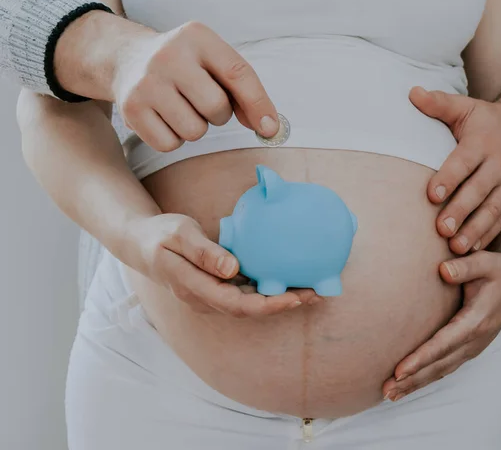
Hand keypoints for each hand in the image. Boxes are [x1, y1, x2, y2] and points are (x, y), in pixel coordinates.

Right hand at [111, 20, 279, 150]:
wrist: (127, 59)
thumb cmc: (185, 66)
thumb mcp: (213, 62)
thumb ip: (243, 91)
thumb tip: (268, 128)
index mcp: (197, 37)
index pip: (238, 73)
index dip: (259, 104)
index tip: (270, 129)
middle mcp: (168, 55)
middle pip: (216, 108)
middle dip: (218, 115)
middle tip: (202, 102)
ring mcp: (146, 82)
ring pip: (194, 131)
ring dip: (195, 128)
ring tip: (181, 107)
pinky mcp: (130, 109)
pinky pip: (170, 144)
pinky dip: (173, 139)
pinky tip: (164, 118)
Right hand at [124, 213, 322, 316]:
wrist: (140, 244)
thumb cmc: (159, 235)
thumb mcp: (178, 234)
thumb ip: (203, 251)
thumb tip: (232, 269)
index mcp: (195, 288)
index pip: (238, 305)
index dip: (269, 305)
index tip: (296, 298)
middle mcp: (205, 299)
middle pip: (250, 309)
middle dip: (284, 304)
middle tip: (317, 292)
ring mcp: (209, 296)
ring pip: (250, 304)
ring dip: (279, 298)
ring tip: (310, 287)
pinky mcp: (215, 288)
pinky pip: (245, 294)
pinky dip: (266, 289)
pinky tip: (284, 279)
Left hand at [382, 248, 500, 401]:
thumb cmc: (499, 268)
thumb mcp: (486, 262)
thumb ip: (465, 267)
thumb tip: (443, 270)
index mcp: (476, 321)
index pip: (443, 344)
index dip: (420, 358)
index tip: (399, 371)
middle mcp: (475, 339)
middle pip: (439, 365)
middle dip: (412, 379)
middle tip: (385, 391)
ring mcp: (473, 346)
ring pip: (441, 370)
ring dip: (416, 383)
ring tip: (390, 395)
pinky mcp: (469, 347)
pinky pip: (445, 367)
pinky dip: (426, 378)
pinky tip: (408, 384)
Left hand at [409, 86, 500, 253]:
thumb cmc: (490, 120)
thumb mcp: (466, 108)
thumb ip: (439, 104)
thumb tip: (412, 93)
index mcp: (482, 144)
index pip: (463, 163)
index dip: (448, 179)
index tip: (432, 195)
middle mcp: (499, 166)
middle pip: (478, 191)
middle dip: (460, 211)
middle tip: (441, 229)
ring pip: (491, 211)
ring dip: (473, 230)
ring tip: (455, 247)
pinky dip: (486, 236)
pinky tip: (470, 251)